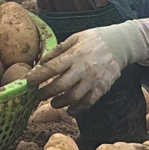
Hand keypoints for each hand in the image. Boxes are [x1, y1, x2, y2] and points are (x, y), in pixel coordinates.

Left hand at [26, 21, 148, 112]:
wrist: (120, 44)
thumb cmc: (92, 40)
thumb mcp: (74, 39)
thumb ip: (57, 51)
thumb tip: (41, 62)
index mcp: (74, 55)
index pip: (52, 68)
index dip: (38, 76)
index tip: (28, 81)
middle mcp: (83, 69)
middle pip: (61, 86)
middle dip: (46, 93)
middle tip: (38, 95)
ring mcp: (94, 80)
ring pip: (74, 97)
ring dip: (60, 103)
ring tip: (53, 103)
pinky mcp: (102, 88)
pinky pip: (89, 103)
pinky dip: (78, 109)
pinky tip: (70, 110)